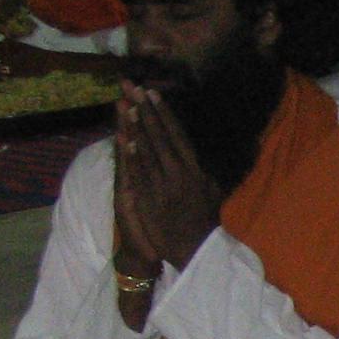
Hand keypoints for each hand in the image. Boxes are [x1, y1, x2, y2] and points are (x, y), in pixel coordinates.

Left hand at [113, 83, 223, 268]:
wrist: (193, 250)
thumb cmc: (203, 222)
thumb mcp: (211, 194)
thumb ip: (204, 175)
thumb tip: (201, 160)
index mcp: (196, 171)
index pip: (178, 136)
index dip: (164, 114)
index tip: (153, 95)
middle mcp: (179, 174)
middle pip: (160, 137)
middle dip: (146, 111)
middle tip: (134, 88)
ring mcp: (163, 185)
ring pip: (148, 150)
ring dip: (137, 127)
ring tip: (127, 105)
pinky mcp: (149, 198)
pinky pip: (140, 173)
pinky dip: (133, 156)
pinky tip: (126, 139)